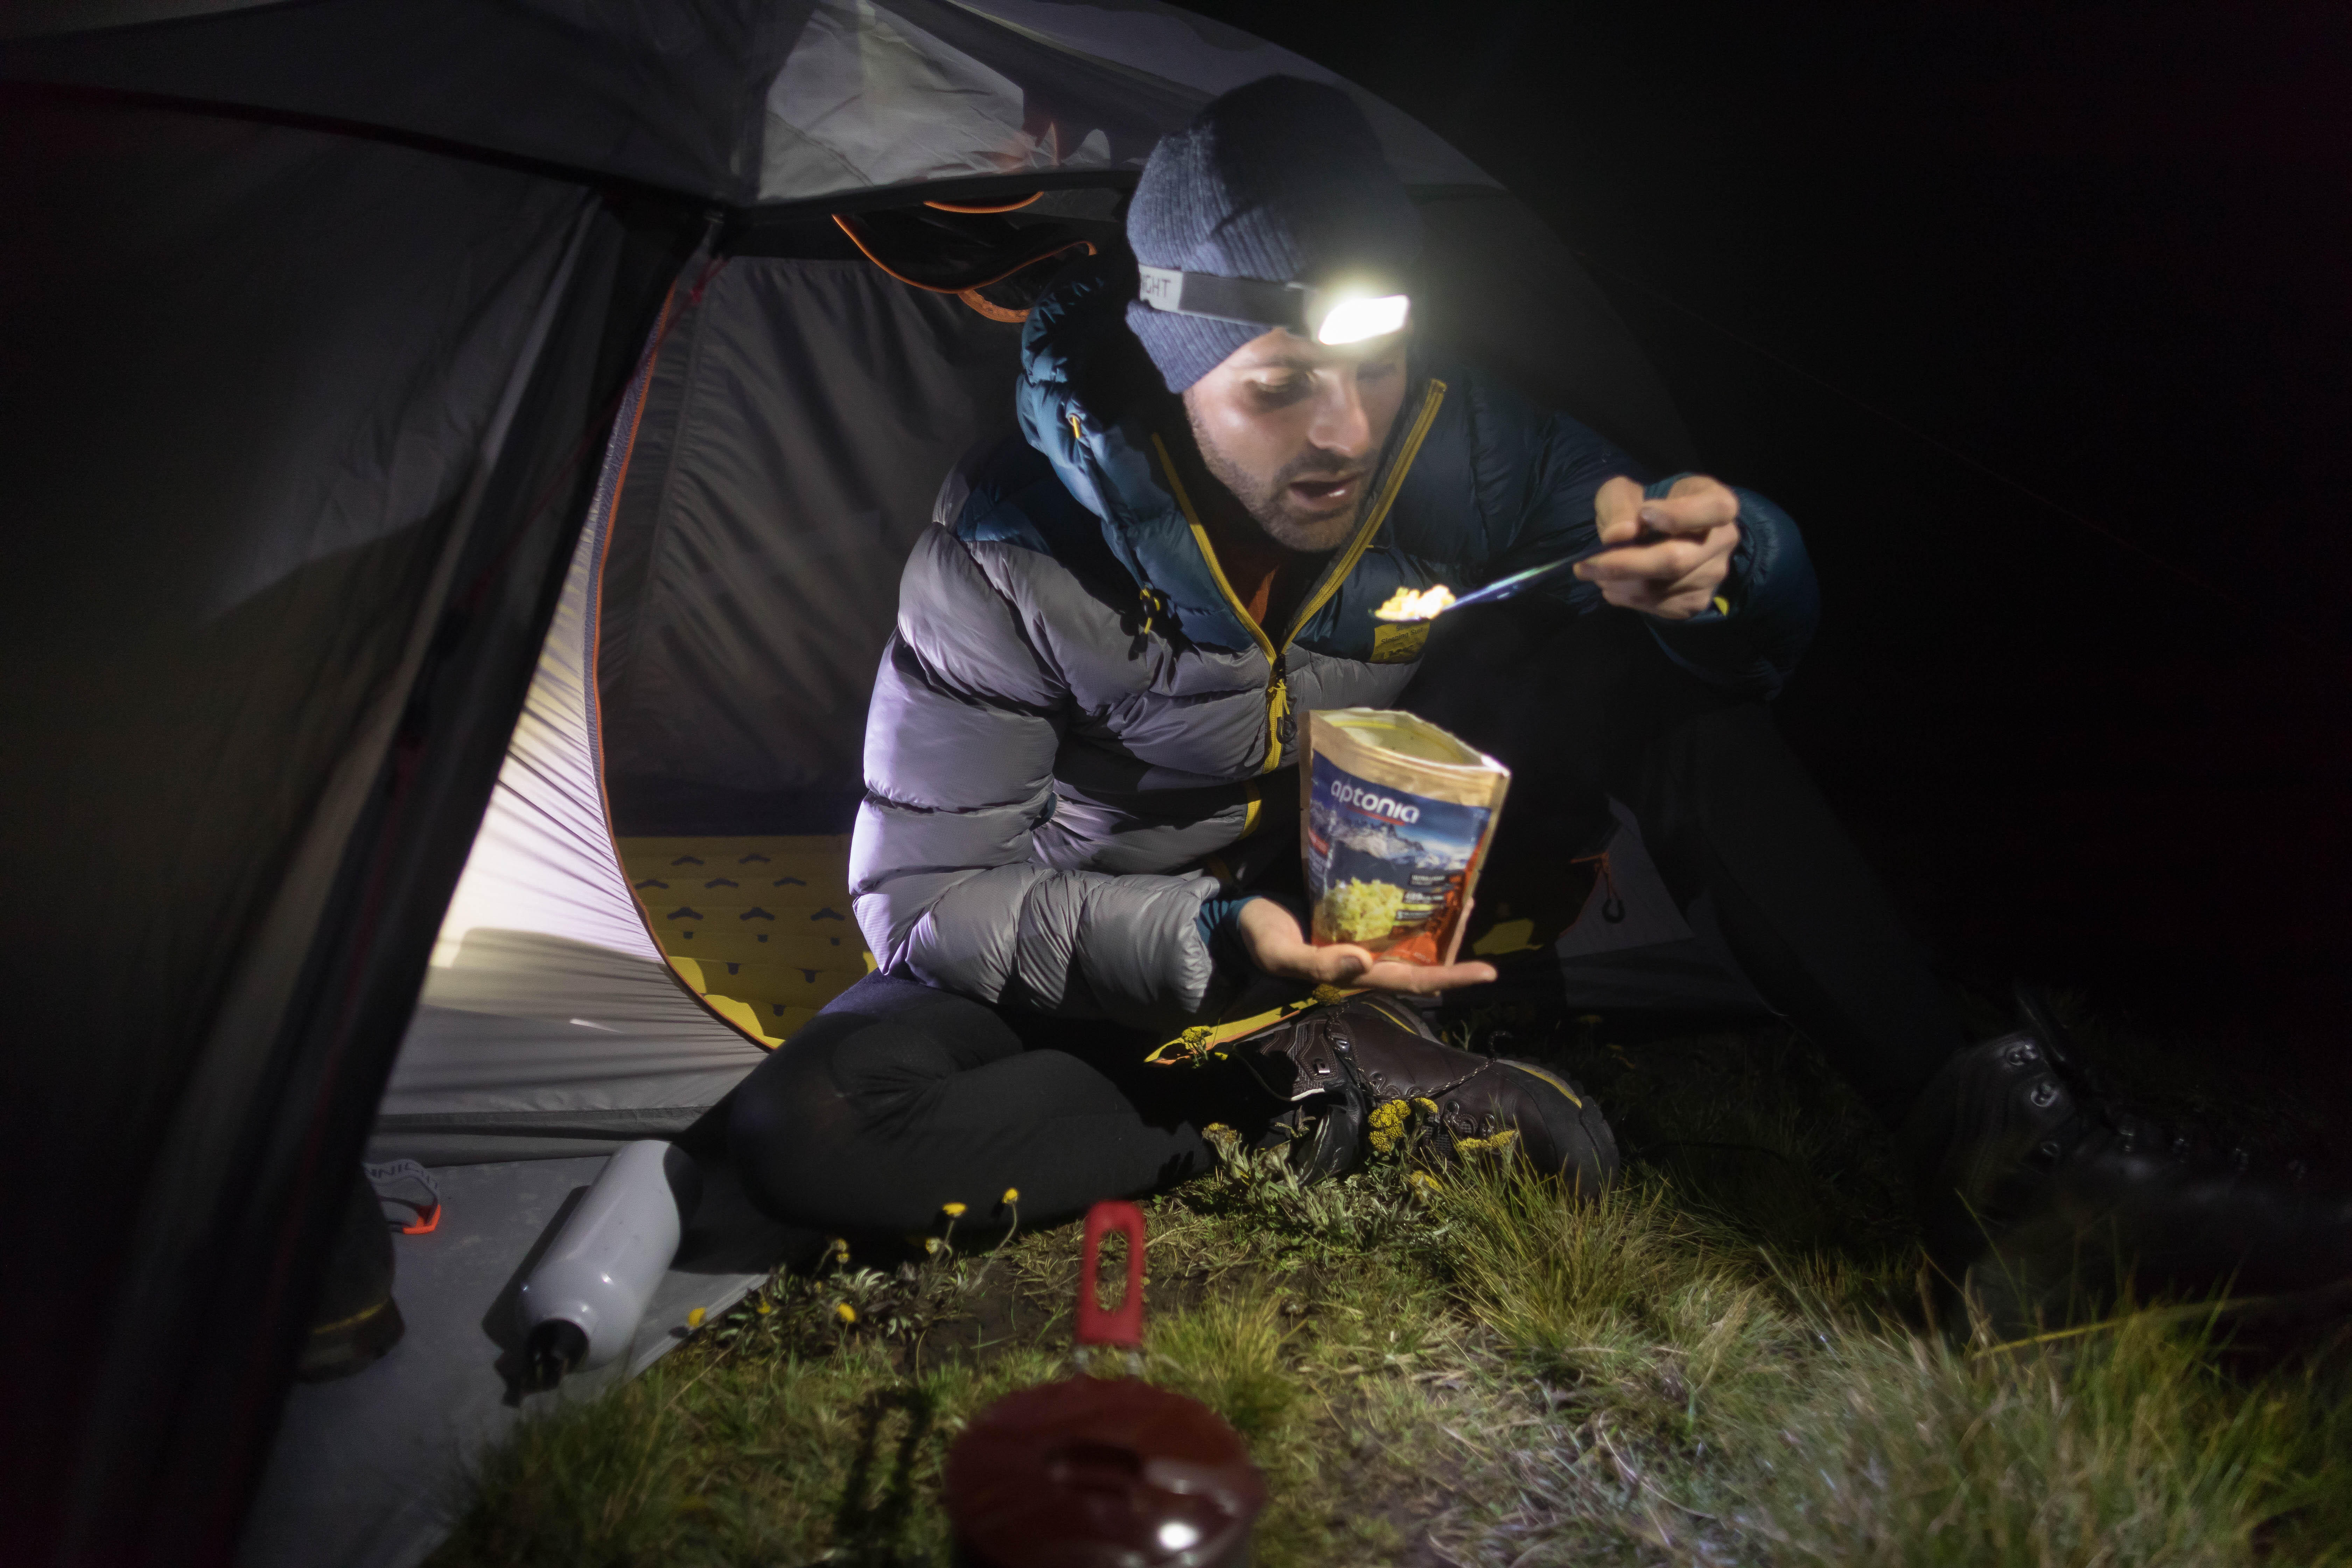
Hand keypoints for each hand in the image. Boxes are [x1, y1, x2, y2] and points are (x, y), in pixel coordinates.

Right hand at [1235, 898, 1496, 995]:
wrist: (1238, 921)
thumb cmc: (1260, 940)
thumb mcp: (1282, 956)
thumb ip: (1319, 964)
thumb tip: (1364, 962)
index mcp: (1356, 974)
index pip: (1413, 980)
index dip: (1451, 977)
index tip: (1488, 972)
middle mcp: (1366, 959)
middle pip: (1422, 961)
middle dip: (1455, 947)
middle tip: (1479, 909)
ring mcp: (1359, 939)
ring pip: (1409, 937)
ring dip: (1439, 921)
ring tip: (1466, 893)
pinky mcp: (1349, 917)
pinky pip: (1388, 913)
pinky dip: (1410, 902)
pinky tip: (1426, 882)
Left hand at [1574, 474, 1740, 619]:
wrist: (1655, 536)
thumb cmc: (1642, 506)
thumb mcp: (1624, 492)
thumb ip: (1620, 504)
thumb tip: (1619, 535)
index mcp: (1716, 502)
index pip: (1715, 510)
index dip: (1680, 515)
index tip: (1644, 514)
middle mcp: (1723, 541)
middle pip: (1677, 560)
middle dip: (1624, 564)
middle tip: (1585, 564)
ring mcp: (1713, 575)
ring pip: (1662, 588)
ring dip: (1619, 583)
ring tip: (1596, 572)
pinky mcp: (1696, 602)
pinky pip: (1658, 606)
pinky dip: (1626, 598)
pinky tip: (1613, 585)